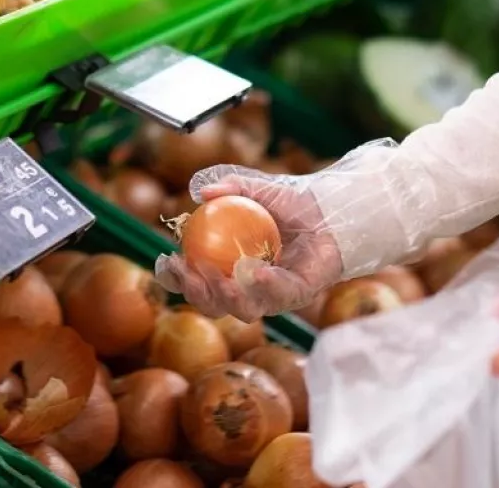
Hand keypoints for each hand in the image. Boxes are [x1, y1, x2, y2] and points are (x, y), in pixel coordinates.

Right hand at [154, 165, 342, 321]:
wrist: (331, 208)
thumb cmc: (291, 202)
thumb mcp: (256, 189)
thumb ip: (231, 187)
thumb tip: (202, 191)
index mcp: (229, 266)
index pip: (195, 280)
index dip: (176, 277)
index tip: (167, 259)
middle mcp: (247, 287)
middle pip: (213, 305)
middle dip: (196, 295)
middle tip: (190, 273)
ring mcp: (273, 294)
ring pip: (244, 311)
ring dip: (227, 298)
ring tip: (220, 279)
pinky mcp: (299, 295)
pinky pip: (279, 296)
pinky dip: (264, 286)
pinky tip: (254, 271)